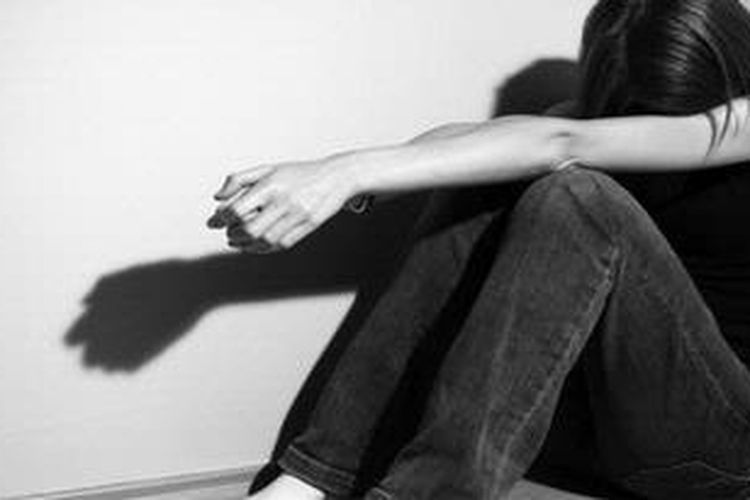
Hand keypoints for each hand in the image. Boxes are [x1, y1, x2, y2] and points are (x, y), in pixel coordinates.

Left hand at [208, 156, 356, 250]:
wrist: (335, 177)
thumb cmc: (299, 173)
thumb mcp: (267, 169)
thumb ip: (239, 180)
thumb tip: (217, 197)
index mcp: (270, 184)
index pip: (237, 208)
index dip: (221, 219)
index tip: (213, 222)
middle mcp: (283, 201)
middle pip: (250, 229)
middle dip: (234, 235)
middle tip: (228, 234)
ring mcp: (297, 215)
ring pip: (265, 240)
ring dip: (247, 245)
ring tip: (238, 241)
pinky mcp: (309, 226)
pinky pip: (282, 244)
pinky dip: (265, 248)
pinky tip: (257, 245)